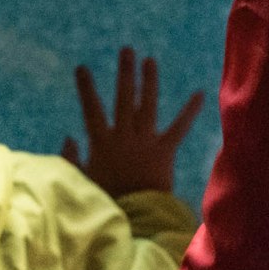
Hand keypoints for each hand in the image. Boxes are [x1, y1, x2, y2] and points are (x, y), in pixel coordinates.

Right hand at [64, 48, 204, 198]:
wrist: (134, 219)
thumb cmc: (106, 203)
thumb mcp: (82, 182)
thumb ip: (72, 159)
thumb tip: (67, 137)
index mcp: (102, 143)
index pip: (92, 109)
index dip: (87, 88)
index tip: (82, 68)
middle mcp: (124, 137)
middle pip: (124, 98)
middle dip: (125, 73)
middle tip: (127, 50)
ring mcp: (145, 142)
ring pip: (148, 106)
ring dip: (149, 82)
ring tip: (150, 60)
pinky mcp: (165, 152)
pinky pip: (178, 128)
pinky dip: (189, 111)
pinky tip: (200, 93)